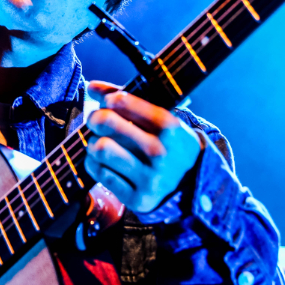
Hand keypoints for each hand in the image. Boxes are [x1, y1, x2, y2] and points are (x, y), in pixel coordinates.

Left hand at [83, 81, 204, 213]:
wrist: (192, 184)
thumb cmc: (170, 144)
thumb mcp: (161, 119)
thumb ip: (128, 100)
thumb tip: (91, 86)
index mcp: (169, 127)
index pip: (123, 102)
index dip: (108, 99)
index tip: (109, 103)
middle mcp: (160, 152)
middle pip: (105, 122)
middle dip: (95, 118)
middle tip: (97, 121)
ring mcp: (149, 177)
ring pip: (100, 148)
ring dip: (94, 143)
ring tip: (100, 143)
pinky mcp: (137, 198)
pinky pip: (100, 174)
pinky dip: (95, 164)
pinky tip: (104, 162)